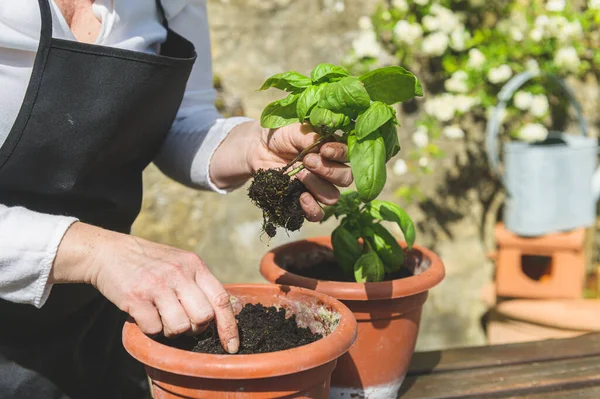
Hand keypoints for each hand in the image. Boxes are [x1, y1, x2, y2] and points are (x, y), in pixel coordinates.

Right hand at [52, 222, 238, 352]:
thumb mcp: (181, 262)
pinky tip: (145, 314)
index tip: (232, 346)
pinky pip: (154, 329)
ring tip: (161, 316)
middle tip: (182, 321)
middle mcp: (179, 274)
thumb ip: (199, 283)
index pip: (221, 299)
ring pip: (179, 326)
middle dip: (195, 328)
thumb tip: (223, 311)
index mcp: (194, 265)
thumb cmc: (150, 262)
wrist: (110, 252)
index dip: (229, 326)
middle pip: (203, 317)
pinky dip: (151, 328)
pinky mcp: (136, 298)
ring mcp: (157, 286)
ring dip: (171, 330)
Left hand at [211, 121, 352, 220]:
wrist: (257, 149)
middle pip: (346, 178)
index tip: (324, 150)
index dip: (340, 154)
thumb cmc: (279, 135)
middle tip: (307, 161)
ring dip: (317, 186)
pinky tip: (302, 198)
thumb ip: (311, 137)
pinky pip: (318, 215)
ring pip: (332, 196)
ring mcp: (319, 188)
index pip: (349, 155)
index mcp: (333, 150)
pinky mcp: (305, 203)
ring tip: (298, 174)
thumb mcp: (294, 130)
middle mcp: (331, 170)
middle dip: (328, 170)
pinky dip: (312, 209)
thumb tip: (323, 144)